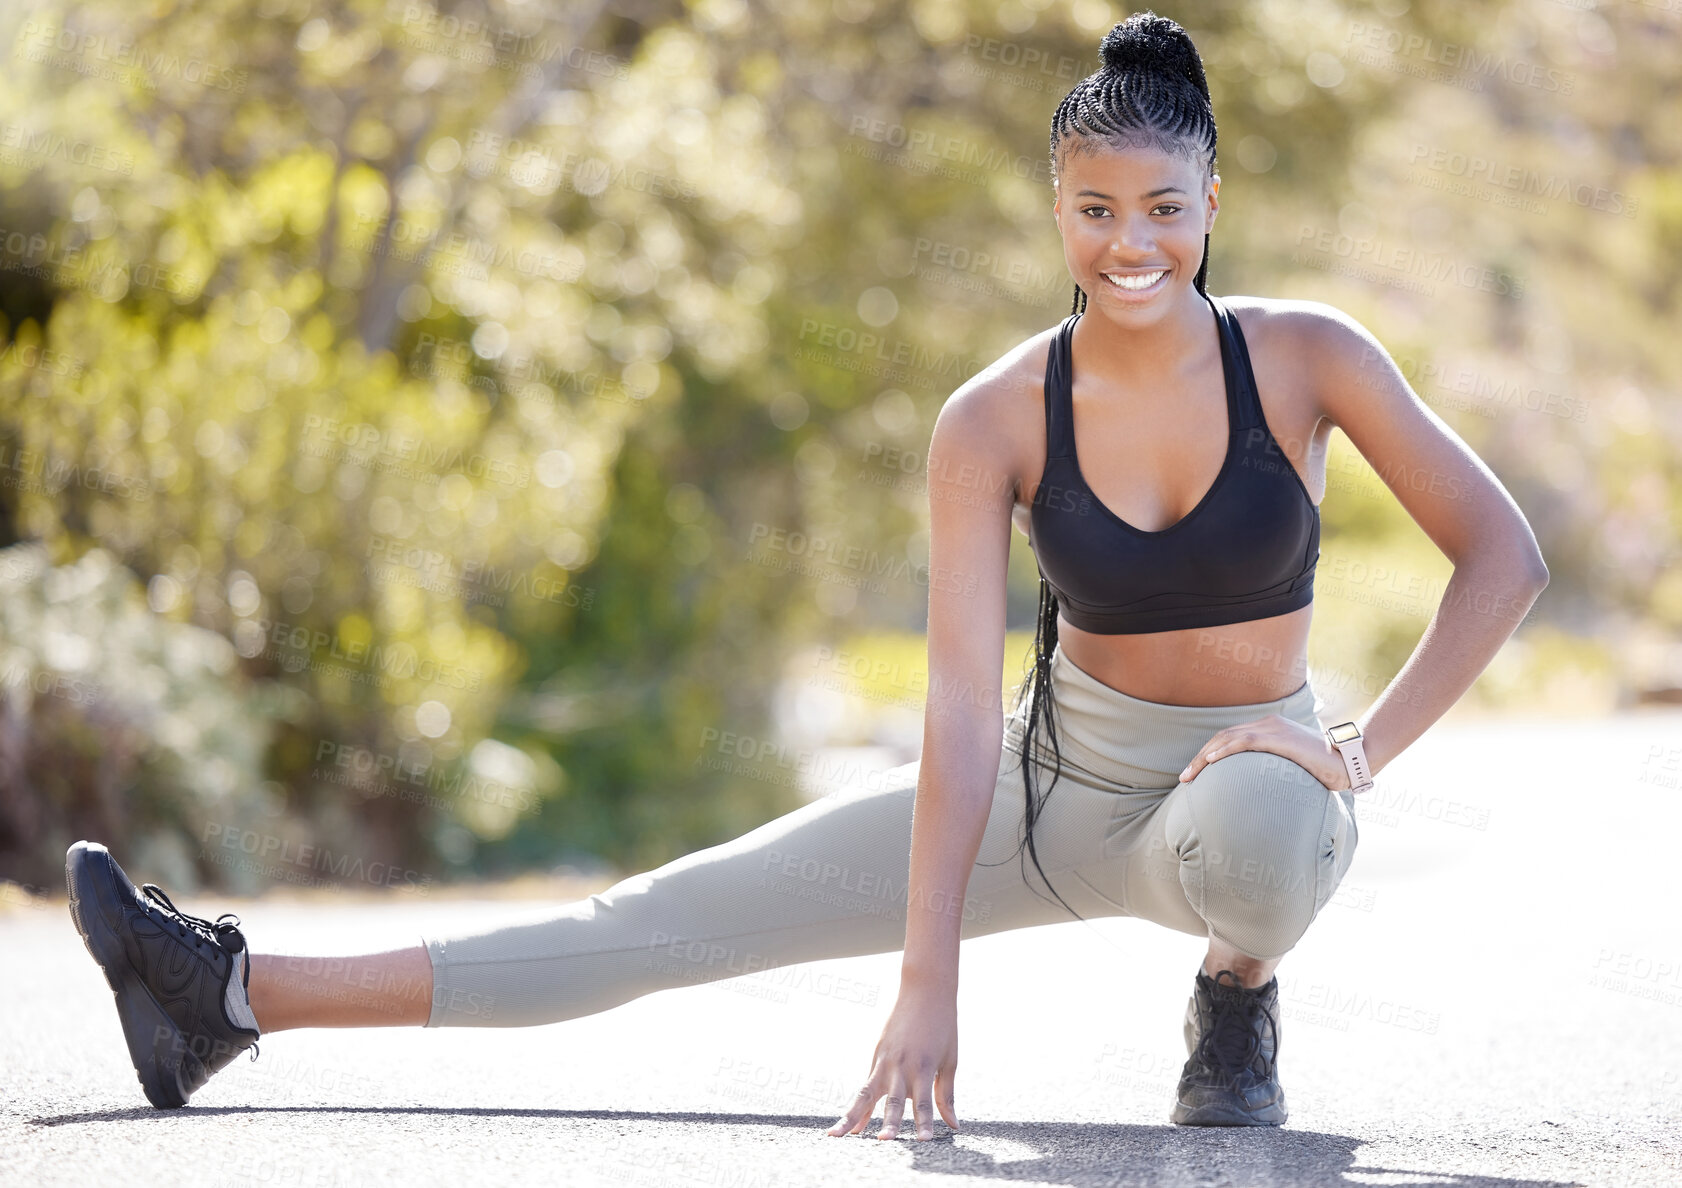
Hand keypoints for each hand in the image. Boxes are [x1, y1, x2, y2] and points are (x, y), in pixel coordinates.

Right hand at [826, 984, 959, 1140]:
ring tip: (839, 1136)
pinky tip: (851, 1127)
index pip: (924, 1101)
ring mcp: (885, 1060)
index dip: (924, 1123)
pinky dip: (858, 1106)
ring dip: (853, 1116)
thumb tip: (953, 1126)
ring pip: (866, 1094)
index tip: (923, 1142)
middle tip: (884, 1141)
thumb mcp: (950, 1060)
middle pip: (893, 1100)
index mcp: (924, 1066)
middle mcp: (901, 1065)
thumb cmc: (943, 1026)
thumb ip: (946, 1095)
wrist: (924, 991)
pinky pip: (866, 1086)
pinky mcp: (876, 1056)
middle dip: (888, 1122)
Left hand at [1176, 713, 1352, 792]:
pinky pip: (1246, 742)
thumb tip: (1258, 793)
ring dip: (1205, 757)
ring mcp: (1274, 730)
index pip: (1229, 739)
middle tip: (1184, 778)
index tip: (1194, 774)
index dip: (1208, 754)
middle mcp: (1268, 725)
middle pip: (1223, 737)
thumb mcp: (1292, 769)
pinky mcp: (1280, 739)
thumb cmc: (1324, 770)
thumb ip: (1273, 772)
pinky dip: (1225, 750)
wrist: (1350, 761)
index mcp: (1269, 730)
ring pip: (1228, 738)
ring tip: (1190, 775)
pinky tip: (1211, 762)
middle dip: (1200, 758)